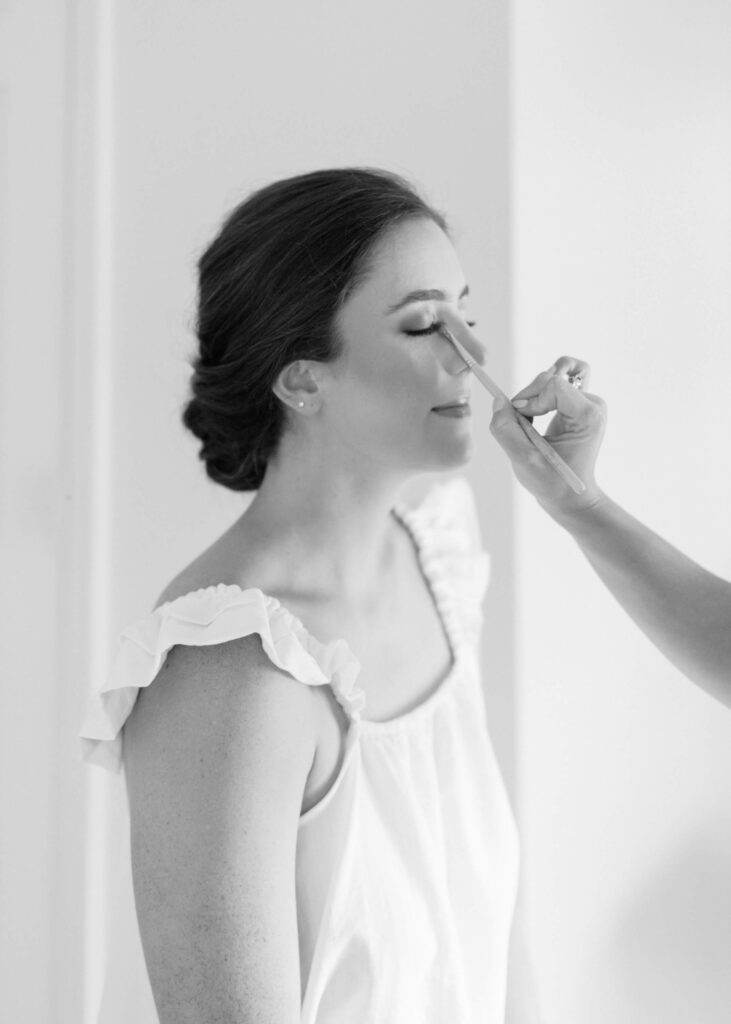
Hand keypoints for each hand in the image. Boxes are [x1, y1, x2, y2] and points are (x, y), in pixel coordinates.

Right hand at [491, 357, 607, 520]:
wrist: (571, 496)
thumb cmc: (552, 483)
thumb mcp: (524, 460)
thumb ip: (506, 429)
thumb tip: (498, 399)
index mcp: (588, 416)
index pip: (554, 385)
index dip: (530, 400)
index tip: (522, 423)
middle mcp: (592, 404)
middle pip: (551, 378)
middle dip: (529, 398)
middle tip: (521, 425)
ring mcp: (586, 402)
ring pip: (552, 377)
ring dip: (533, 395)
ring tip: (529, 421)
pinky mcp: (577, 404)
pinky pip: (557, 382)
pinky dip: (539, 394)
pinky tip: (534, 415)